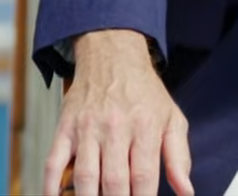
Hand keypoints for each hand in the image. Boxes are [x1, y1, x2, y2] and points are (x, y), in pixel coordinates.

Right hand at [44, 29, 193, 195]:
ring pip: (85, 176)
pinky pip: (53, 162)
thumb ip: (179, 157)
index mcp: (145, 127)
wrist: (112, 55)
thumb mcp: (172, 118)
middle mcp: (116, 128)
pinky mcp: (65, 128)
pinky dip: (50, 186)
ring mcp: (88, 128)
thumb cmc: (144, 92)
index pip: (144, 176)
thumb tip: (186, 191)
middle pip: (114, 181)